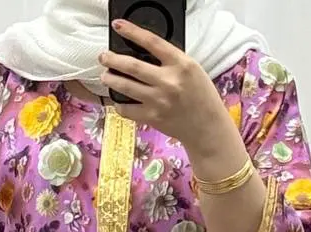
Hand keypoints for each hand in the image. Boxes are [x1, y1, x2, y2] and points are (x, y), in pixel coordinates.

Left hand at [98, 19, 233, 153]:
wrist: (207, 126)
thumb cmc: (201, 96)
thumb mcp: (191, 69)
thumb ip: (170, 61)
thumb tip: (144, 54)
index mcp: (180, 64)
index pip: (151, 41)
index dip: (132, 32)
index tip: (118, 26)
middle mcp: (168, 81)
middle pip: (132, 65)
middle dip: (112, 59)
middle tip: (103, 57)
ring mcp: (159, 101)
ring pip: (126, 86)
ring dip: (111, 80)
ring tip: (105, 76)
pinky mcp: (152, 118)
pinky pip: (128, 110)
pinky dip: (119, 104)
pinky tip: (117, 100)